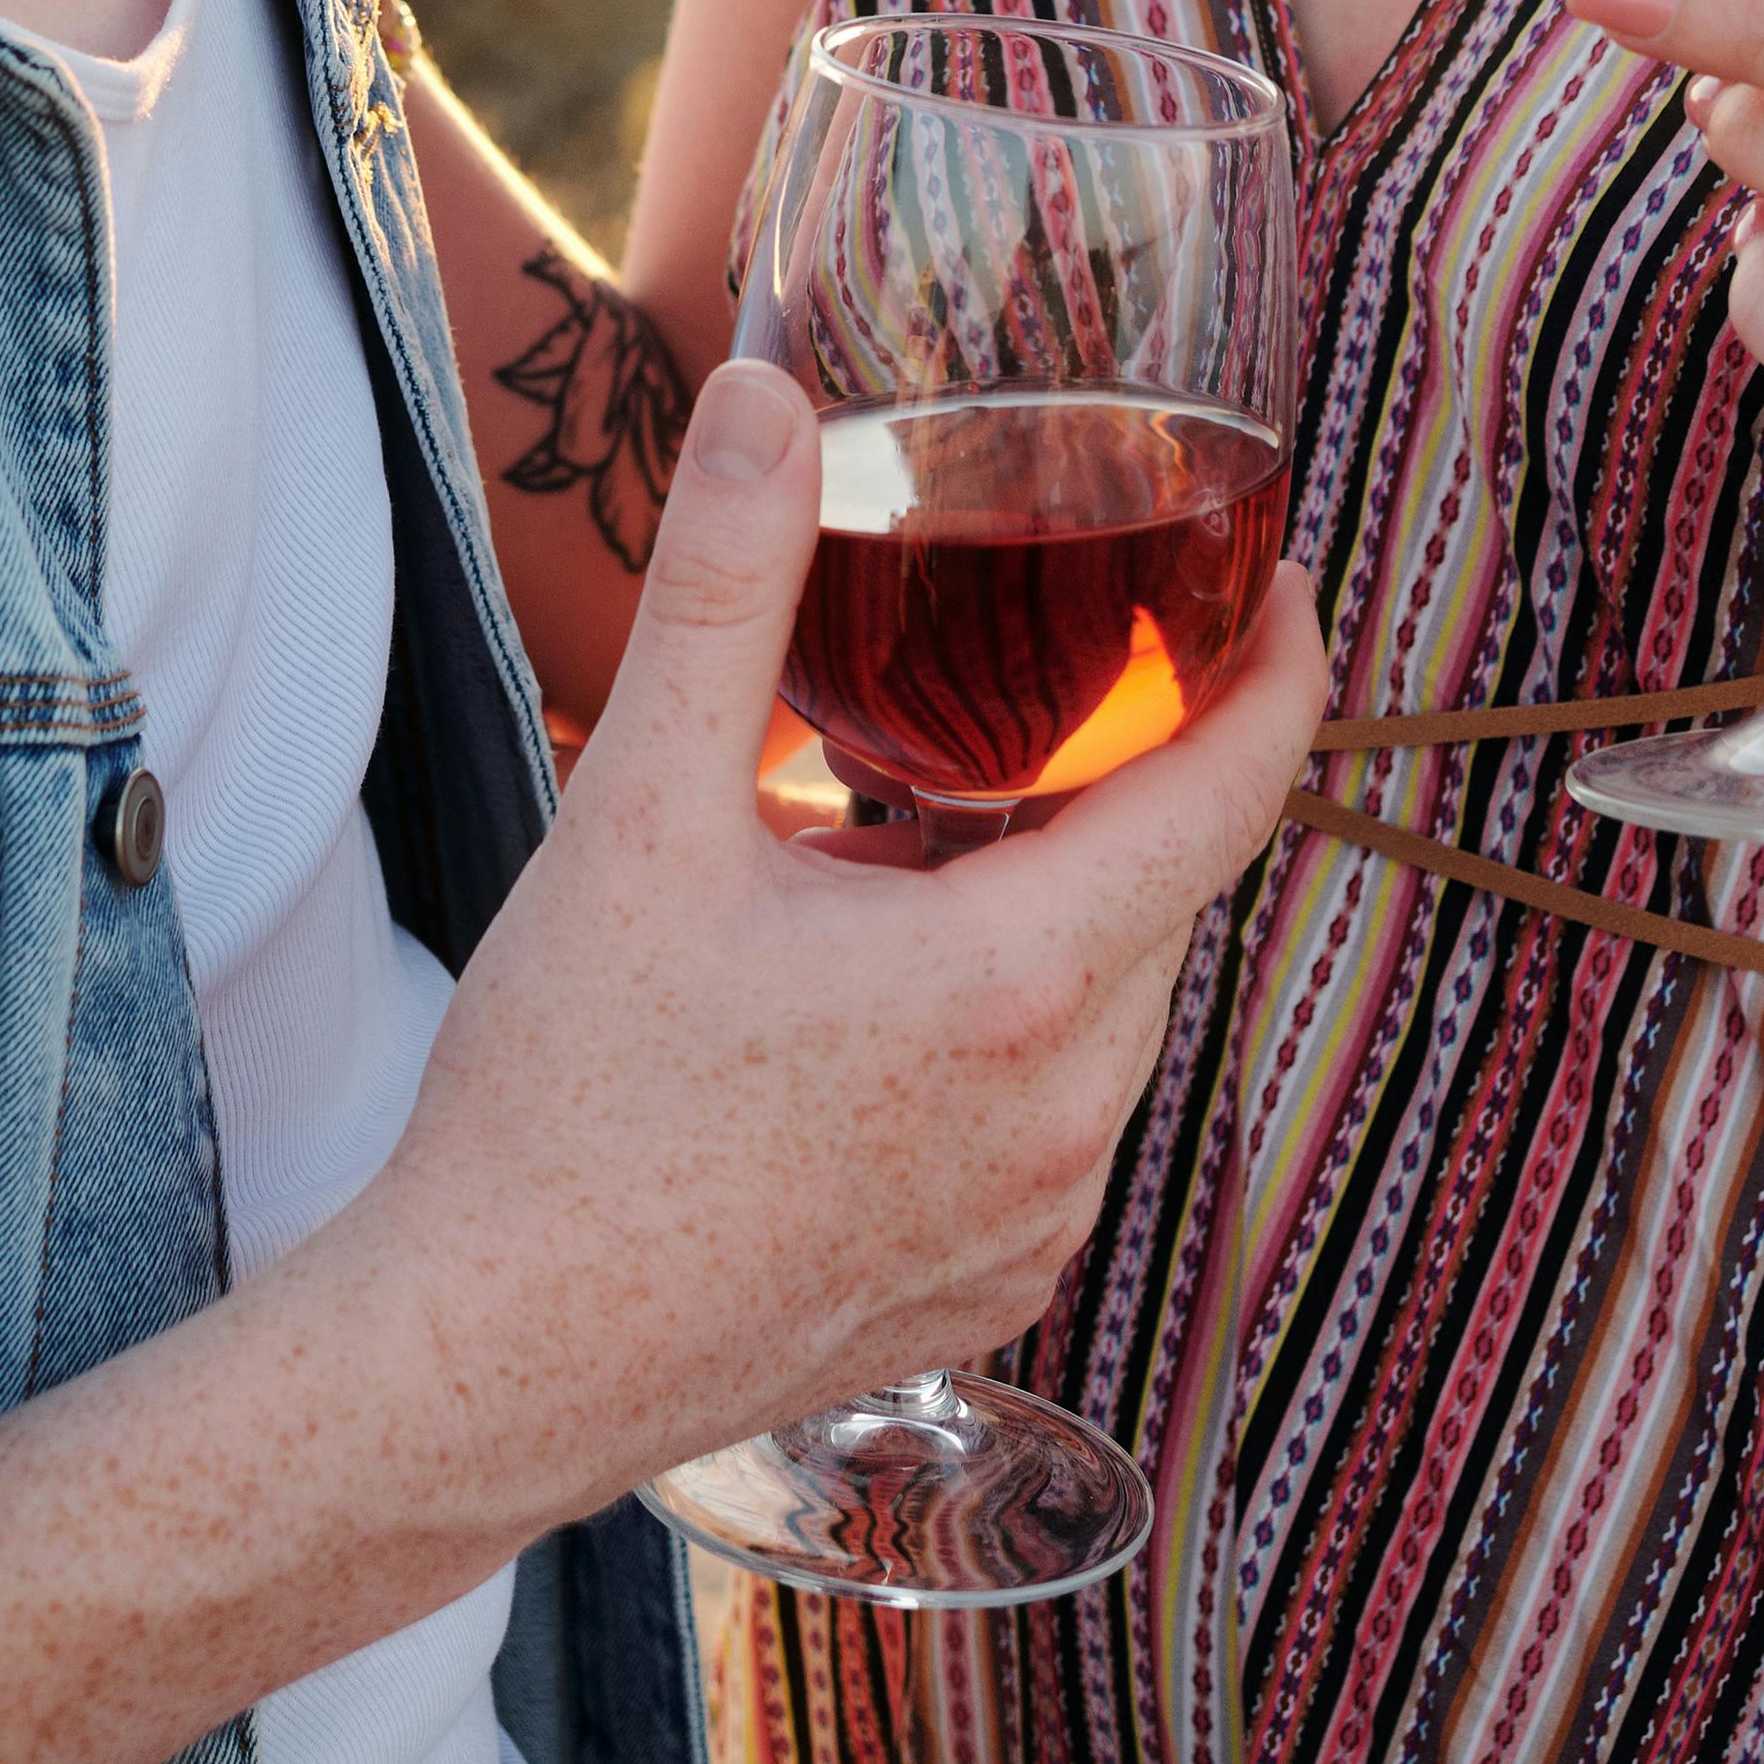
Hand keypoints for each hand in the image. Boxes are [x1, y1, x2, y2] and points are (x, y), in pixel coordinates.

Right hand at [354, 359, 1328, 1519]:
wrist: (483, 1364)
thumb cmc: (563, 1103)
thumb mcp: (639, 812)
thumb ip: (724, 589)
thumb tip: (766, 399)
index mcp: (1015, 985)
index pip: (1228, 797)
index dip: (1273, 678)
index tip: (1280, 591)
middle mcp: (1066, 1118)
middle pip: (1153, 894)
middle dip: (1102, 788)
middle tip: (997, 709)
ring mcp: (1034, 1226)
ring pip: (1102, 1009)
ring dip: (1037, 915)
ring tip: (889, 862)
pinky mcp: (985, 1295)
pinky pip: (1050, 1121)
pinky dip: (1000, 1036)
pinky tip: (859, 1012)